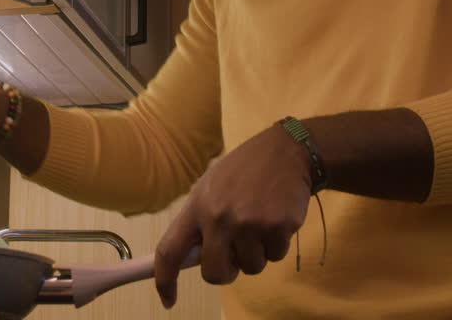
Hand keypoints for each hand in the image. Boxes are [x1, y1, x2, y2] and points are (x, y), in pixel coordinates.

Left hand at [153, 124, 312, 307]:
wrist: (286, 151)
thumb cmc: (244, 171)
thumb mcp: (211, 186)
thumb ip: (200, 220)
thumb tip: (191, 257)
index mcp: (197, 206)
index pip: (169, 251)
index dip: (164, 280)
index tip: (168, 300)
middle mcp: (219, 217)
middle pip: (213, 273)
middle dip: (225, 273)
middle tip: (234, 257)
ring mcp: (249, 223)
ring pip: (250, 268)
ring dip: (256, 255)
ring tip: (259, 224)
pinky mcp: (278, 227)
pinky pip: (275, 257)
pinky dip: (276, 245)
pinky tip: (276, 219)